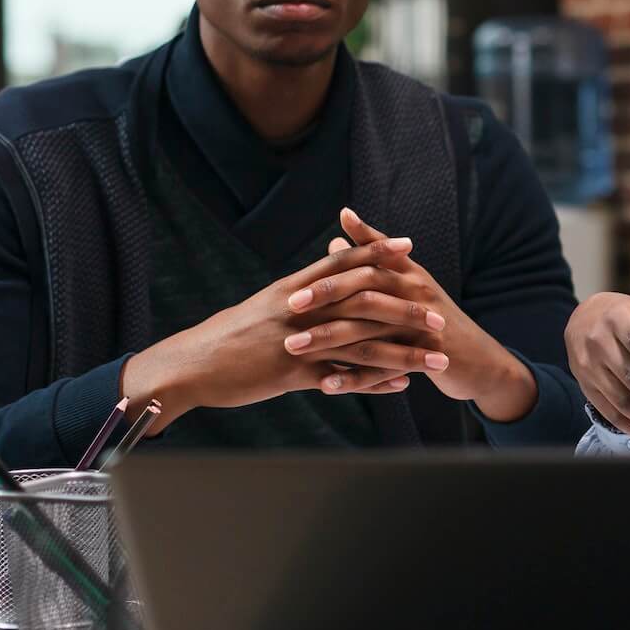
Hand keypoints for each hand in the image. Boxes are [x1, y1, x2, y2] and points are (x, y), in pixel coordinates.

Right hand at [121, 236, 426, 429]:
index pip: (341, 263)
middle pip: (362, 303)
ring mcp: (297, 342)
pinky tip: (401, 386)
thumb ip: (297, 295)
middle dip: (404, 308)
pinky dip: (373, 381)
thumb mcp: (263, 307)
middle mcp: (298, 311)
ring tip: (436, 356)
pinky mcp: (291, 373)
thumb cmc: (227, 337)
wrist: (190, 365)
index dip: (375, 251)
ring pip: (360, 344)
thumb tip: (320, 284)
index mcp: (291, 290)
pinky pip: (341, 377)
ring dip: (402, 351)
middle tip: (439, 314)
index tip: (408, 244)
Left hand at [299, 208, 539, 420]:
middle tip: (290, 306)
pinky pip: (383, 368)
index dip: (335, 263)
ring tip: (294, 346)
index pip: (369, 258)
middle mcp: (416, 294)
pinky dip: (353, 377)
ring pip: (369, 329)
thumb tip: (336, 241)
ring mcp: (422, 326)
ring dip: (328, 338)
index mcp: (408, 274)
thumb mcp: (406, 286)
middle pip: (366, 288)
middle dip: (326, 296)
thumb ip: (372, 262)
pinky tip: (325, 385)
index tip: (298, 273)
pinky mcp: (426, 356)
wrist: (477, 360)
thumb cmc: (434, 319)